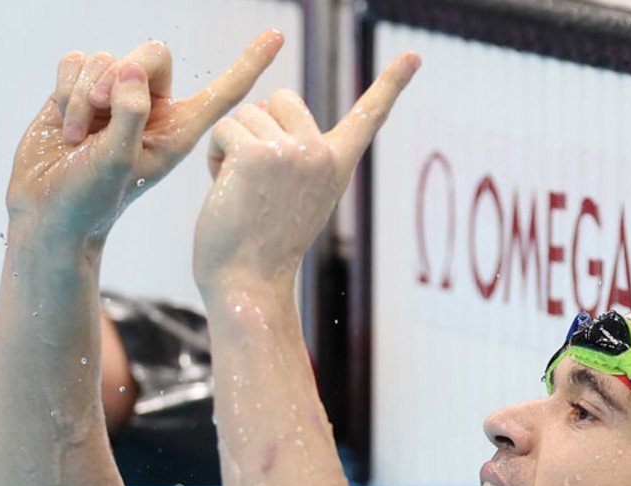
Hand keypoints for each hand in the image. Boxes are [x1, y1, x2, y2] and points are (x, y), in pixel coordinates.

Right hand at [6, 31, 285, 242]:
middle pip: (152, 54)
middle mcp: (150, 109)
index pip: (223, 91)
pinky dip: (66, 88)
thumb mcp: (118, 160)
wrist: (48, 214)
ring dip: (85, 93)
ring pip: (106, 59)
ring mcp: (115, 99)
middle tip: (101, 108)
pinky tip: (64, 123)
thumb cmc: (90, 199)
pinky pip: (76, 62)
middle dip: (122, 74)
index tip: (278, 36)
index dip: (250, 63)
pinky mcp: (80, 92)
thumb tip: (131, 70)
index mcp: (178, 130)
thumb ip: (131, 113)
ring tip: (78, 136)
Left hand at [193, 52, 420, 295]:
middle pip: (281, 98)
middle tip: (256, 176)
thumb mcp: (302, 197)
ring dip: (233, 144)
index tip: (415, 56)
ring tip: (240, 188)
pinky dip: (215, 156)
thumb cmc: (264, 246)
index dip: (392, 83)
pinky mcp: (254, 153)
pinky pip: (224, 130)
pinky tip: (224, 188)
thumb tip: (277, 107)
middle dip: (259, 127)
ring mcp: (290, 151)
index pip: (369, 115)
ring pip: (247, 113)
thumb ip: (303, 157)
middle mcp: (320, 153)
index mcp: (337, 164)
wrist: (249, 284)